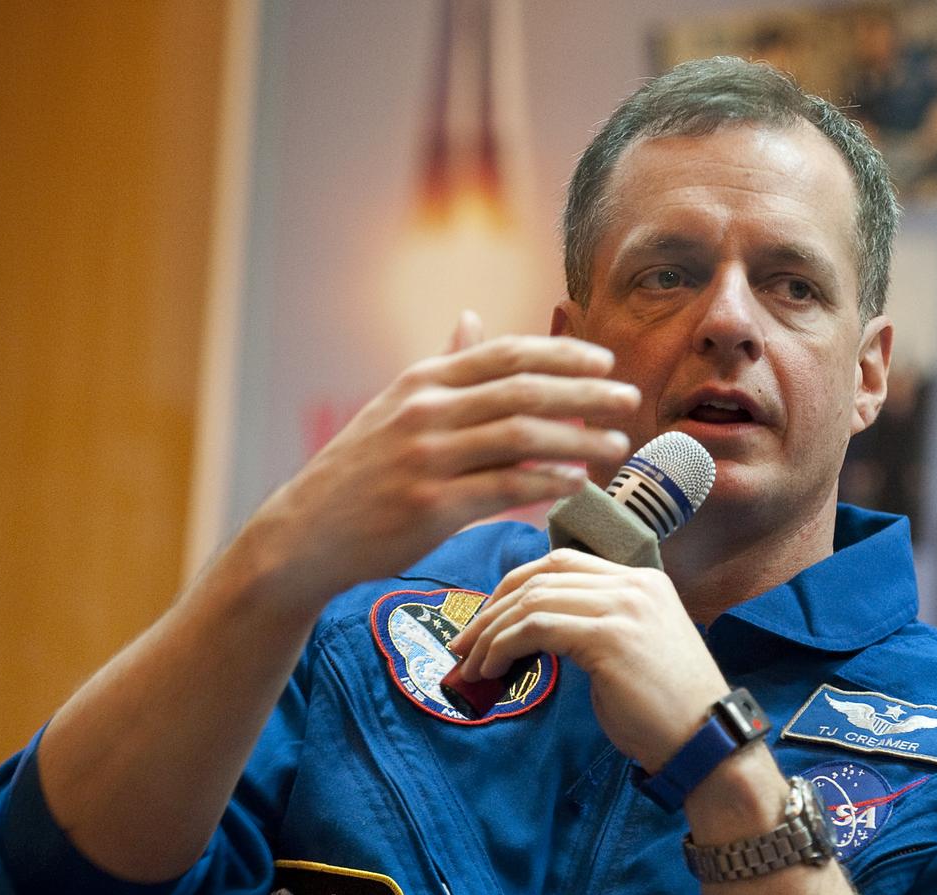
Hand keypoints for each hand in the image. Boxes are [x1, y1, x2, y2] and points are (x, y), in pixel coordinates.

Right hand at [245, 313, 640, 617]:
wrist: (306, 533)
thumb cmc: (359, 472)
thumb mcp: (395, 406)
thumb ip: (443, 367)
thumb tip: (471, 319)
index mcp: (423, 382)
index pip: (506, 354)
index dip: (562, 353)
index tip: (606, 360)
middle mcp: (427, 412)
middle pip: (524, 390)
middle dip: (586, 391)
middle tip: (630, 398)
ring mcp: (428, 458)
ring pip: (522, 436)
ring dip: (578, 438)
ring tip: (616, 444)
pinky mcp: (431, 506)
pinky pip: (505, 486)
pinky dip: (547, 481)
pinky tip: (577, 482)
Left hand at [449, 549, 728, 768]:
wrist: (704, 743)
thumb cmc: (665, 712)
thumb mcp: (631, 650)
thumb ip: (593, 628)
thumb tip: (535, 632)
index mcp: (642, 580)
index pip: (561, 562)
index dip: (514, 586)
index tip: (487, 619)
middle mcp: (634, 583)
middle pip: (540, 575)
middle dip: (492, 607)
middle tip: (463, 642)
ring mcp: (623, 605)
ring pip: (532, 600)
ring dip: (491, 632)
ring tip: (471, 664)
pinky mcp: (608, 635)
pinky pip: (536, 627)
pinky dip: (503, 646)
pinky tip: (492, 669)